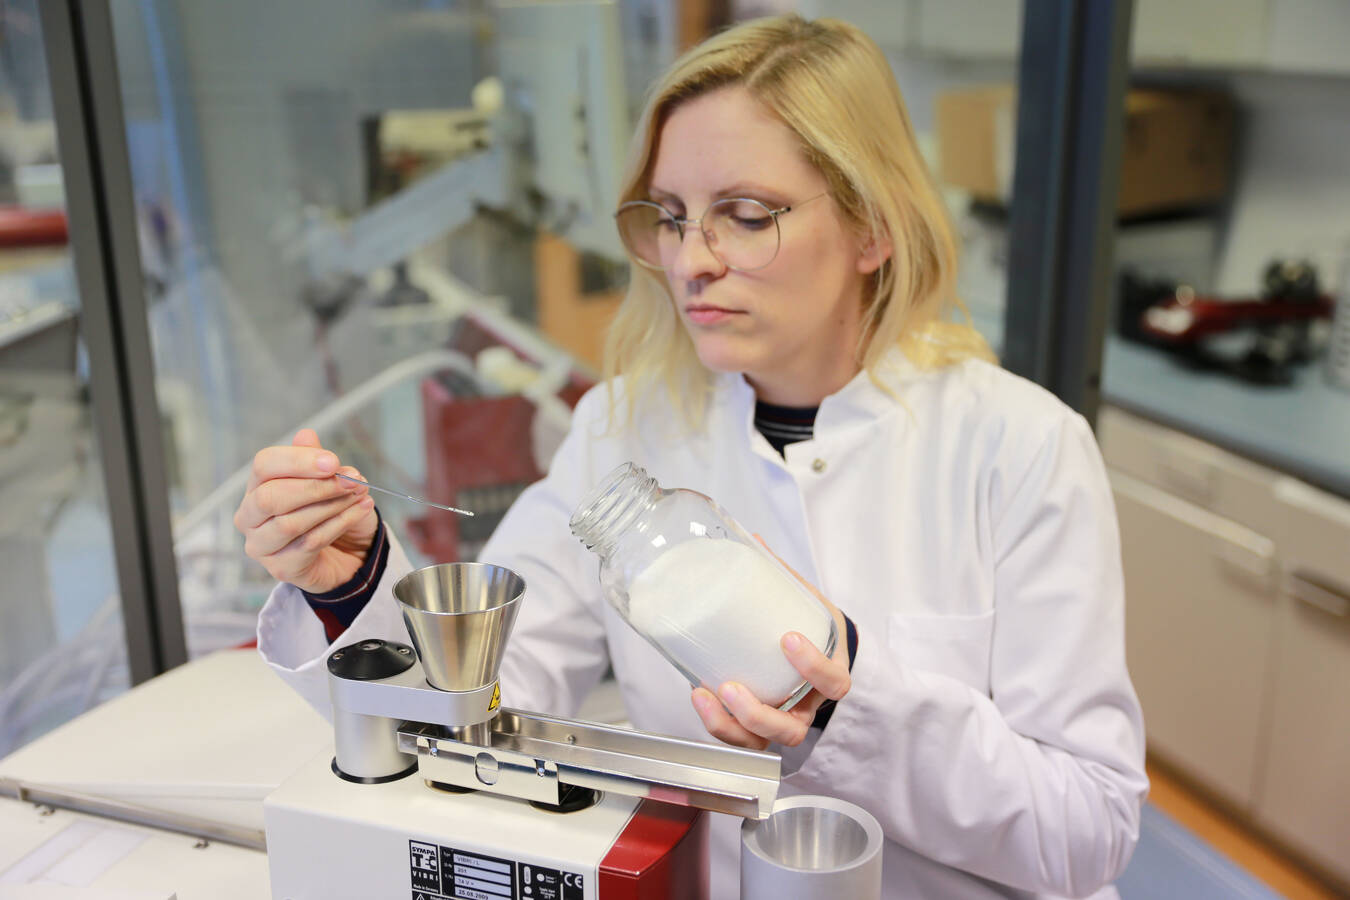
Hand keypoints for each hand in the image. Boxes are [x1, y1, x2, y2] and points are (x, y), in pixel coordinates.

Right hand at [233, 429, 378, 592]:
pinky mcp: (281, 568)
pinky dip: (340, 524)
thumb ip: (315, 460)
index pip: (264, 465)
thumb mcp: (328, 480)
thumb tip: (306, 436)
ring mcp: (261, 545)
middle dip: (316, 487)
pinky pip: (310, 543)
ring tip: (360, 495)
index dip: (299, 461)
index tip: (333, 462)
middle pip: (271, 497)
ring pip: (290, 523)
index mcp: (256, 486)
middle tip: (352, 480)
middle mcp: (250, 516)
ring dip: (332, 506)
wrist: (348, 552)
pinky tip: (359, 511)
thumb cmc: (330, 511)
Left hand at [690, 537, 851, 750]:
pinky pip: (739, 737)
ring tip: (704, 696)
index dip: (813, 667)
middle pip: (790, 731)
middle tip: (731, 686)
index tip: (788, 638)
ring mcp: (781, 722)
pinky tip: (699, 696)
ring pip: (760, 743)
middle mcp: (807, 708)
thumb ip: (783, 578)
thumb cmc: (813, 630)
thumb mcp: (809, 604)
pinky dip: (718, 723)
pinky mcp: (757, 727)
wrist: (819, 654)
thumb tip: (754, 539)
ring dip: (729, 726)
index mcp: (830, 678)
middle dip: (757, 713)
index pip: (833, 683)